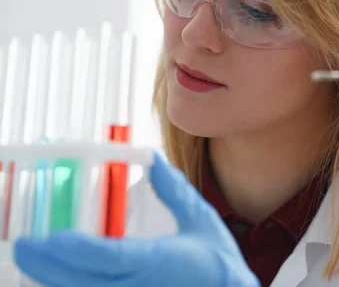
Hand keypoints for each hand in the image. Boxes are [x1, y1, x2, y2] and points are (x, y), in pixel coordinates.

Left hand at [14, 153, 259, 286]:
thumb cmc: (219, 264)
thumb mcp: (200, 220)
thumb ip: (174, 190)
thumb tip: (153, 159)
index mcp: (161, 262)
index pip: (112, 258)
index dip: (79, 250)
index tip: (51, 238)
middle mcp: (144, 286)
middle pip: (86, 281)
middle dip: (49, 266)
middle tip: (24, 246)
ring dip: (55, 279)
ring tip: (33, 259)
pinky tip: (60, 277)